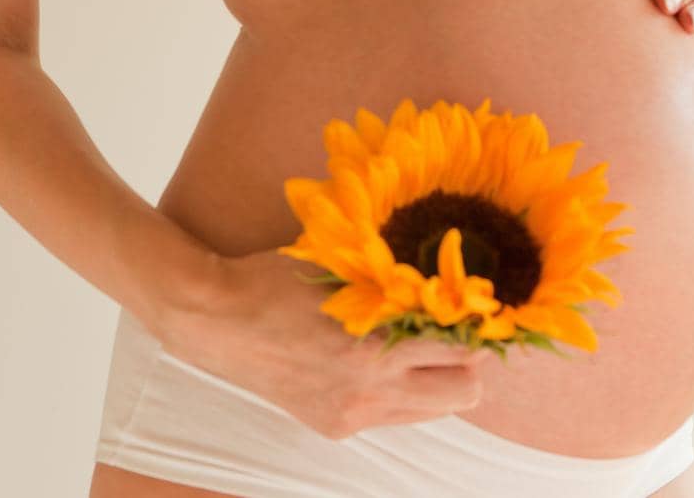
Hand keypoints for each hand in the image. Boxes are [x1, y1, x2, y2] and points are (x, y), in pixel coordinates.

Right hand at [154, 248, 488, 439]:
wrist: (215, 320)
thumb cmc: (277, 279)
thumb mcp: (343, 266)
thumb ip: (395, 278)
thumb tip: (451, 277)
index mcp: (374, 343)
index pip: (462, 347)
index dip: (476, 324)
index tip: (478, 306)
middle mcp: (370, 388)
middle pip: (464, 393)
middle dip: (468, 361)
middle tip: (454, 330)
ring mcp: (354, 414)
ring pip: (434, 412)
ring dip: (438, 380)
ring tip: (420, 348)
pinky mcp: (336, 427)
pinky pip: (396, 417)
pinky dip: (401, 392)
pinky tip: (379, 363)